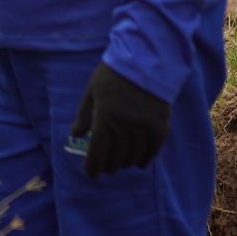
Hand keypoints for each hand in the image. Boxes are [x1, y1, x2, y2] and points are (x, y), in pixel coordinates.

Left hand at [70, 63, 170, 178]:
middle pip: (115, 156)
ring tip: (121, 164)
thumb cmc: (113, 74)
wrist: (146, 60)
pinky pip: (153, 150)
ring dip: (126, 163)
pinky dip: (145, 158)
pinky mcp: (160, 126)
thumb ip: (84, 115)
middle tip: (106, 168)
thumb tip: (75, 135)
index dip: (93, 167)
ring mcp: (144, 126)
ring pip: (134, 155)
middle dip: (109, 165)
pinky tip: (140, 163)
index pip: (97, 151)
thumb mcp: (92, 91)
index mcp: (104, 116)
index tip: (91, 175)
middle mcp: (124, 125)